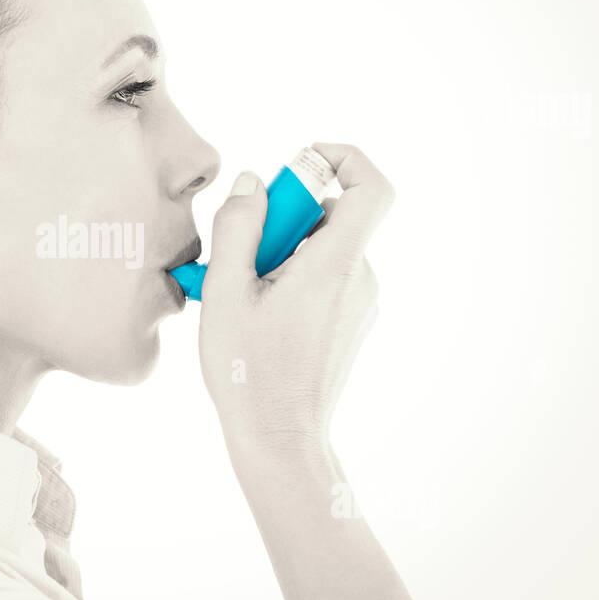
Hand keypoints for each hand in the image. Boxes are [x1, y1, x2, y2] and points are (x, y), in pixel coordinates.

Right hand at [198, 142, 394, 467]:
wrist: (280, 440)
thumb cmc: (249, 372)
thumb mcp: (226, 293)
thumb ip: (238, 227)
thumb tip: (252, 183)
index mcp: (335, 266)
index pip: (372, 188)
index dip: (342, 159)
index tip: (300, 166)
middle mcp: (360, 279)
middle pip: (333, 217)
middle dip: (283, 221)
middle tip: (240, 256)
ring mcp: (360, 303)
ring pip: (322, 250)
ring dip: (280, 255)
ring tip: (241, 296)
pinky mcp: (351, 323)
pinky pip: (324, 279)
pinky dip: (290, 280)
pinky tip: (256, 315)